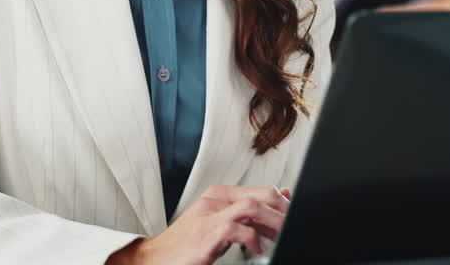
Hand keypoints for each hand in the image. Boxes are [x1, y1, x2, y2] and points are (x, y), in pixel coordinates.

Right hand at [107, 185, 291, 264]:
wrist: (156, 258)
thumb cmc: (188, 244)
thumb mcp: (219, 224)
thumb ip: (245, 214)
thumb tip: (277, 200)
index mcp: (219, 195)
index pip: (260, 191)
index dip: (282, 204)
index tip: (294, 216)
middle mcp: (215, 200)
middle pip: (260, 195)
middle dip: (282, 210)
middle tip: (292, 225)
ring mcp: (209, 215)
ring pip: (251, 207)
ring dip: (273, 222)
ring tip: (282, 235)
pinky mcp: (207, 234)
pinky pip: (237, 229)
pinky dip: (253, 239)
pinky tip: (258, 249)